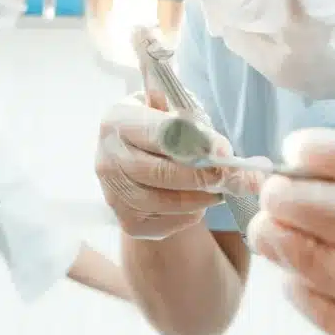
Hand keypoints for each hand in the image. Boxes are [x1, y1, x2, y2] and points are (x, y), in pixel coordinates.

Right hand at [95, 93, 260, 239]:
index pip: (159, 133)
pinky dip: (187, 215)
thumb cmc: (164, 128)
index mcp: (118, 120)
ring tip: (218, 190)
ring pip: (160, 202)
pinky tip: (197, 202)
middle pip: (158, 172)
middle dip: (199, 176)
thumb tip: (223, 152)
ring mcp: (112, 192)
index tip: (224, 150)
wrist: (143, 155)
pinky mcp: (126, 220)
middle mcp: (107, 157)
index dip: (195, 142)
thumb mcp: (176, 110)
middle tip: (227, 176)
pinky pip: (162, 223)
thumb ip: (196, 125)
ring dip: (197, 198)